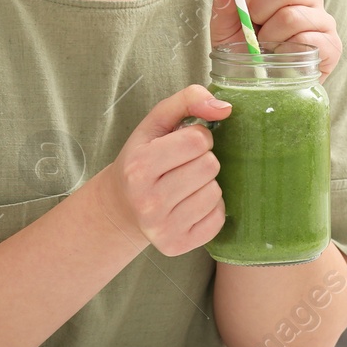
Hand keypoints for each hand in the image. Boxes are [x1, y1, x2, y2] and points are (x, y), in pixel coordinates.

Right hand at [97, 85, 230, 256]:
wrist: (121, 206)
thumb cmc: (143, 158)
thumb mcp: (156, 123)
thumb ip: (188, 100)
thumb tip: (225, 109)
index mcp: (139, 166)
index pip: (198, 140)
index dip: (199, 136)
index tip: (184, 143)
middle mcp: (148, 201)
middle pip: (210, 166)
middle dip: (203, 159)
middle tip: (183, 165)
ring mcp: (162, 227)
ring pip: (215, 192)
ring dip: (207, 184)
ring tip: (185, 184)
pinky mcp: (176, 245)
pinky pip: (218, 218)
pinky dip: (210, 208)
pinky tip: (190, 204)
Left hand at [211, 0, 341, 82]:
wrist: (263, 89)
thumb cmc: (246, 55)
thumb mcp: (226, 32)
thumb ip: (224, 7)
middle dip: (260, 11)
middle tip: (253, 32)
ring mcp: (323, 21)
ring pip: (292, 16)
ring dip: (271, 37)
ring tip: (267, 50)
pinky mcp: (332, 45)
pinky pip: (308, 40)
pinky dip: (288, 52)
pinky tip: (284, 60)